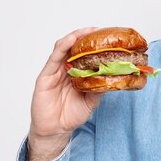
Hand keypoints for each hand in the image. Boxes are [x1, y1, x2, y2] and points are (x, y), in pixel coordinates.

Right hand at [26, 28, 102, 160]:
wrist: (56, 130)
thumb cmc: (71, 114)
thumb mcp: (91, 100)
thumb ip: (99, 88)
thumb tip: (115, 77)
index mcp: (76, 73)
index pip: (85, 53)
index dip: (94, 44)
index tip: (108, 37)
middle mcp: (65, 69)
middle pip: (74, 47)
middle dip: (86, 36)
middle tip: (99, 30)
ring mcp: (55, 71)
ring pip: (63, 48)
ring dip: (75, 37)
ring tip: (86, 32)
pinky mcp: (45, 76)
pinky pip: (53, 58)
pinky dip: (62, 47)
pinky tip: (70, 40)